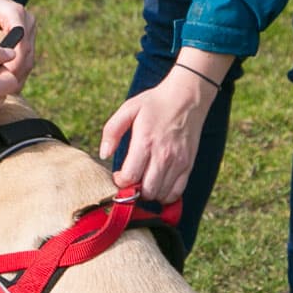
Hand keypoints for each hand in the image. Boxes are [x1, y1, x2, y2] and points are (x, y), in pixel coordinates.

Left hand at [0, 0, 36, 84]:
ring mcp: (30, 28)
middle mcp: (28, 21)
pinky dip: (16, 69)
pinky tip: (3, 81)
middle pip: (28, 57)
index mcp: (15, 14)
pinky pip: (26, 57)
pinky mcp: (28, 35)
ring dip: (17, 75)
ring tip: (1, 90)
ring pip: (29, 60)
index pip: (21, 48)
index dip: (12, 69)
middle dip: (15, 76)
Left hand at [99, 63, 223, 203]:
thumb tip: (104, 154)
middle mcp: (163, 155)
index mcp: (145, 142)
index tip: (119, 176)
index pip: (130, 177)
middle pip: (147, 191)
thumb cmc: (155, 103)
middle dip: (135, 192)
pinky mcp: (188, 165)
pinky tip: (158, 185)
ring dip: (150, 194)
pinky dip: (166, 195)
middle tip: (132, 181)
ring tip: (144, 182)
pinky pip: (177, 192)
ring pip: (161, 194)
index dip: (121, 182)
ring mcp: (178, 162)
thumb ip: (111, 131)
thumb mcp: (128, 109)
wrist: (187, 97)